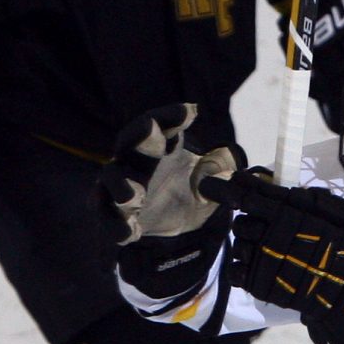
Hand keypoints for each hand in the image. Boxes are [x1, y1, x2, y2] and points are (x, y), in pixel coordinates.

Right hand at [103, 104, 239, 304]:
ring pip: (111, 179)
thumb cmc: (189, 194)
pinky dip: (116, 225)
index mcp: (157, 148)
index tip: (192, 111)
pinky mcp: (117, 218)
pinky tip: (129, 232)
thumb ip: (220, 172)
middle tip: (150, 129)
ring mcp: (122, 188)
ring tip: (135, 194)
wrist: (178, 231)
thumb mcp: (210, 183)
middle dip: (139, 135)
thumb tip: (234, 163)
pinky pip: (109, 220)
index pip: (160, 124)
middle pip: (129, 141)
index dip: (171, 116)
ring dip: (121, 184)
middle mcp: (135, 162)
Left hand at [208, 176, 343, 343]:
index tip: (228, 184)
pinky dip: (243, 269)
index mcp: (293, 210)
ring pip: (239, 245)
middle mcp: (274, 233)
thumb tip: (290, 190)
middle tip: (266, 226)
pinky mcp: (264, 287)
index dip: (237, 186)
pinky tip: (257, 269)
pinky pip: (238, 272)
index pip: (253, 193)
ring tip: (267, 251)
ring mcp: (266, 261)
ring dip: (248, 245)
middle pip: (242, 220)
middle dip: (249, 220)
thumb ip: (316, 201)